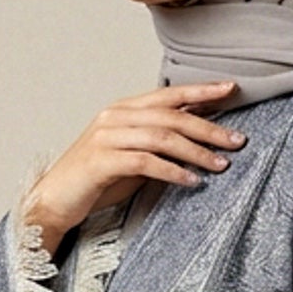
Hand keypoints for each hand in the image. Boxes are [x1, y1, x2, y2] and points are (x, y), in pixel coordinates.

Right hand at [22, 81, 245, 252]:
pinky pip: (145, 162)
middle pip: (172, 116)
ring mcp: (107, 137)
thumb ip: (157, 146)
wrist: (55, 201)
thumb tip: (194, 142)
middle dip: (209, 128)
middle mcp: (116, 117)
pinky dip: (172, 171)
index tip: (232, 90)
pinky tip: (192, 181)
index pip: (169, 95)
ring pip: (162, 137)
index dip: (201, 92)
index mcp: (124, 110)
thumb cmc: (95, 182)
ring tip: (221, 165)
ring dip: (196, 152)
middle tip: (238, 141)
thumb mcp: (132, 158)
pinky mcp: (102, 161)